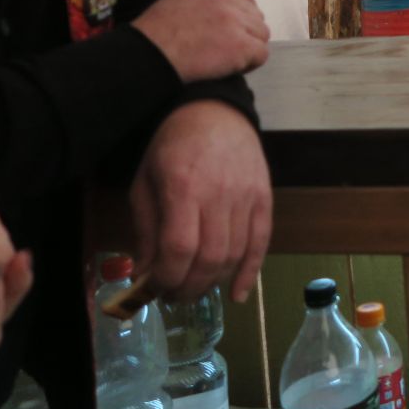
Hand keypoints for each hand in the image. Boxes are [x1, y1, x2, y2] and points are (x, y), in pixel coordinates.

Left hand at [130, 101, 271, 302]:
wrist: (215, 112)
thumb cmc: (172, 147)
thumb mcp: (145, 183)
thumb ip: (146, 229)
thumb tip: (144, 275)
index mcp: (183, 188)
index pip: (179, 248)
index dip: (166, 278)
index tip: (153, 289)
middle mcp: (219, 194)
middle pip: (210, 257)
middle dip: (188, 287)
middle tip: (172, 296)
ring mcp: (247, 197)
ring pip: (235, 254)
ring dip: (213, 282)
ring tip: (194, 289)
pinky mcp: (264, 198)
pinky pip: (261, 242)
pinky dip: (251, 273)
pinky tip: (238, 294)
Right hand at [132, 0, 270, 81]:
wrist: (147, 57)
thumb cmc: (154, 37)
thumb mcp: (177, 3)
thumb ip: (203, 3)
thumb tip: (221, 16)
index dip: (241, 18)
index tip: (229, 33)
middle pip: (255, 17)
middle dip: (246, 34)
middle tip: (227, 51)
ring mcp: (235, 21)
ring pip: (261, 35)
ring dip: (249, 49)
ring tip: (227, 61)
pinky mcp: (240, 45)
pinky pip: (261, 54)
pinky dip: (250, 64)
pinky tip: (232, 69)